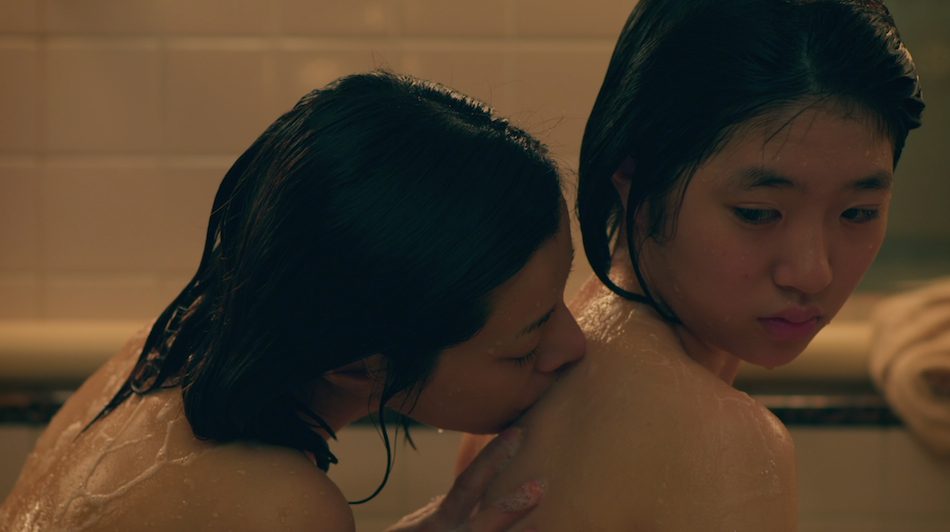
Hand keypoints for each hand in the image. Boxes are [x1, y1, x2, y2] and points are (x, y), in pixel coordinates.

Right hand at [386, 427, 541, 531]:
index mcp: (438, 523)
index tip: (518, 433)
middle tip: (541, 484)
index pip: (468, 483)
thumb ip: (431, 512)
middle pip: (484, 521)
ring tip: (546, 525)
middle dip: (512, 504)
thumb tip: (447, 493)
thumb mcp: (409, 529)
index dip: (492, 457)